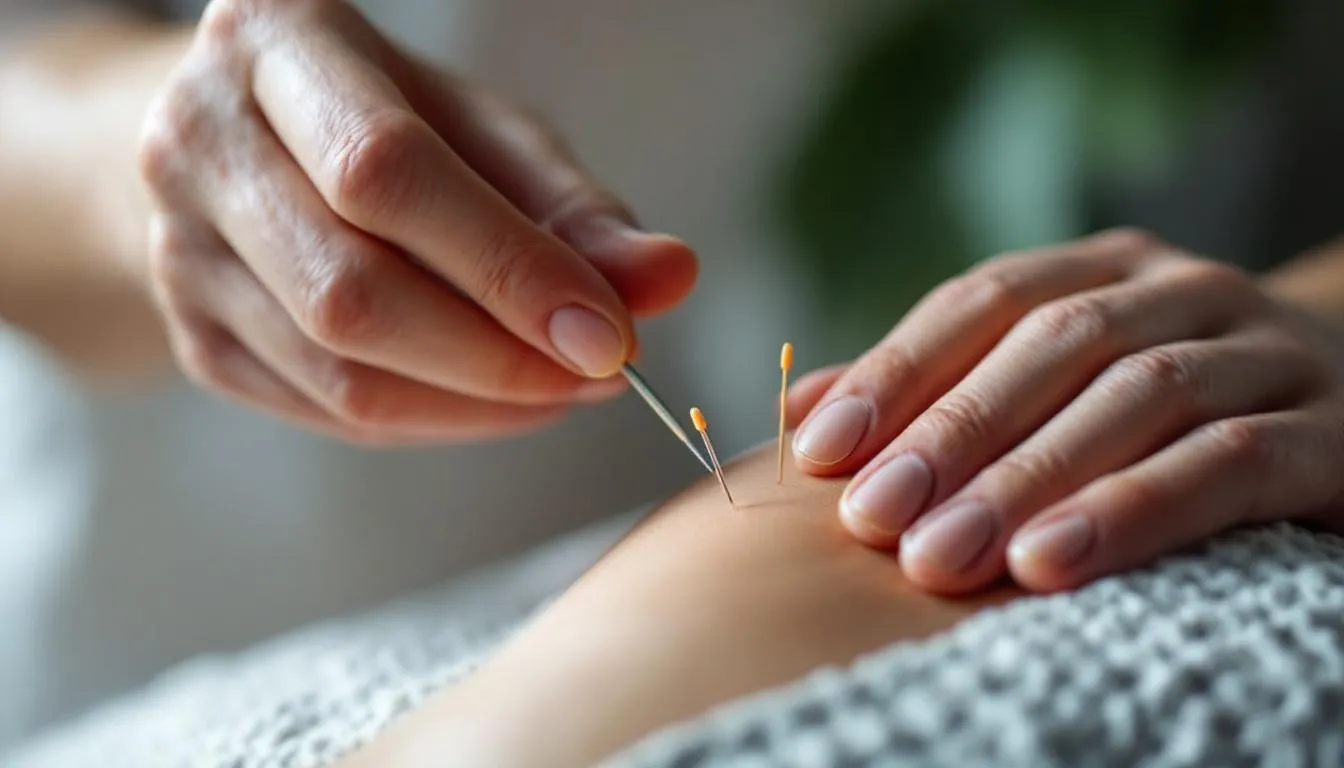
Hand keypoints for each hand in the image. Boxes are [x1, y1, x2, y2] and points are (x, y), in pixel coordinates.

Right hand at [137, 0, 696, 442]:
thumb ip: (575, 206)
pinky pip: (326, 411)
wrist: (254, 149)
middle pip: (351, 291)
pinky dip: (434, 420)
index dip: (506, 267)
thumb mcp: (488, 134)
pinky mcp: (191, 336)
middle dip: (498, 356)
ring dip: (477, 402)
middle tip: (601, 373)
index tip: (610, 335)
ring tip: (564, 388)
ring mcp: (178, 248)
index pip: (385, 173)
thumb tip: (670, 277)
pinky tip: (496, 400)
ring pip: (338, 369)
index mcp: (275, 44)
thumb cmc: (392, 126)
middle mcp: (197, 140)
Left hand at [789, 228, 1343, 592]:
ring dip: (1029, 478)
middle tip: (876, 520)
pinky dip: (1133, 511)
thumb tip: (804, 418)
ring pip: (1136, 398)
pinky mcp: (1331, 436)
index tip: (822, 449)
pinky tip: (1054, 562)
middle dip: (954, 433)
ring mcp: (1266, 355)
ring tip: (945, 555)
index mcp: (1110, 268)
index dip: (899, 369)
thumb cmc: (1166, 413)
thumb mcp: (1056, 384)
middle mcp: (1188, 291)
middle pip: (1054, 344)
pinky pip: (1226, 466)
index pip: (985, 299)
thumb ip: (940, 389)